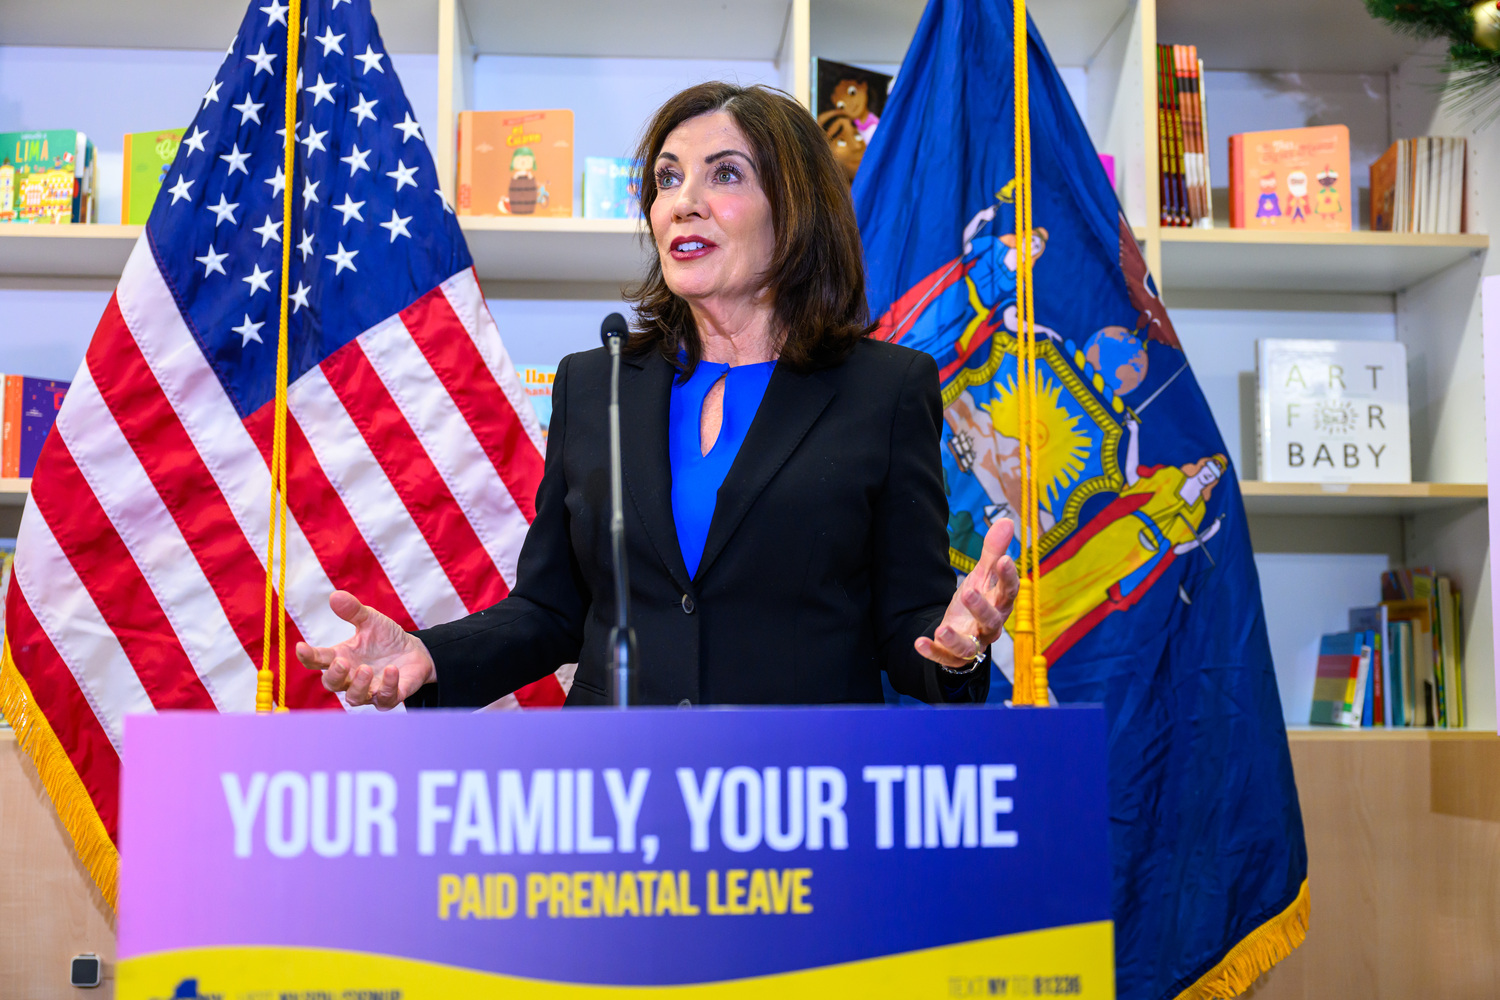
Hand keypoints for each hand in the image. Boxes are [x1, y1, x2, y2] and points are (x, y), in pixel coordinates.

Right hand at [295, 591, 435, 709]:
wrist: (415, 652)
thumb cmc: (386, 638)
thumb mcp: (371, 620)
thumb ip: (353, 611)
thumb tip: (335, 596)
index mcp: (341, 657)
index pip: (317, 661)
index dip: (307, 656)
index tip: (301, 647)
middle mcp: (350, 678)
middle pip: (331, 684)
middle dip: (334, 675)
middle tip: (342, 662)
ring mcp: (369, 690)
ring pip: (355, 698)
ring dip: (358, 685)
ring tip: (366, 668)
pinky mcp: (389, 697)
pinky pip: (385, 698)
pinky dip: (388, 685)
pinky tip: (392, 670)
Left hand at [916, 518, 1019, 668]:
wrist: (963, 629)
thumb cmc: (979, 599)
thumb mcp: (983, 576)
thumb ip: (992, 552)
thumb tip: (1008, 521)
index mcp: (1000, 605)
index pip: (1009, 592)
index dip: (1009, 577)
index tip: (1004, 560)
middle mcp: (990, 627)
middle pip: (992, 620)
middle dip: (981, 607)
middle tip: (969, 591)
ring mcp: (973, 643)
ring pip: (970, 646)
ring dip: (956, 639)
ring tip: (942, 629)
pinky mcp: (954, 656)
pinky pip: (944, 657)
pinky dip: (932, 651)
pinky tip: (919, 642)